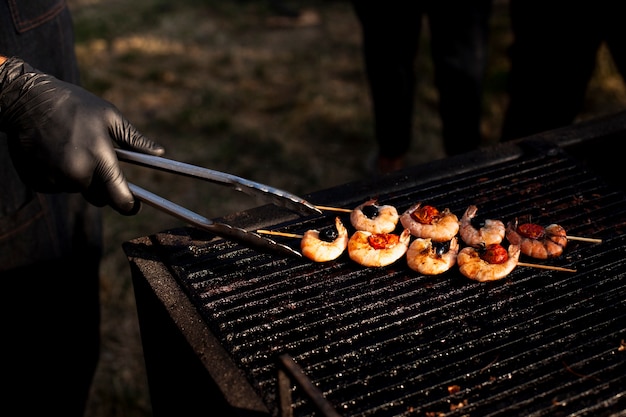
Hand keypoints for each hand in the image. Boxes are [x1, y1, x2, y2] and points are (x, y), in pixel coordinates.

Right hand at [0, 57, 163, 213]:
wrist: (26, 100)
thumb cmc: (74, 105)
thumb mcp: (109, 116)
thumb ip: (134, 139)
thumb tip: (160, 153)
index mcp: (99, 157)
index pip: (120, 196)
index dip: (130, 205)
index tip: (134, 206)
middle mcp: (77, 173)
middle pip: (99, 197)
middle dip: (103, 186)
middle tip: (95, 161)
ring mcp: (55, 179)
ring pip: (77, 190)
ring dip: (79, 178)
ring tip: (71, 149)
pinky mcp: (38, 182)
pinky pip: (57, 187)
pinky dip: (59, 177)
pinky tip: (54, 154)